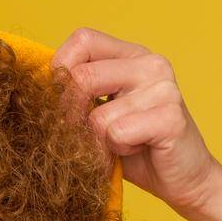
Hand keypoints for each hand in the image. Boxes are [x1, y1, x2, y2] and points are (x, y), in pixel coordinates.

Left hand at [51, 27, 221, 219]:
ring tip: (125, 143)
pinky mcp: (171, 117)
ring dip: (101, 141)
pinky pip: (117, 133)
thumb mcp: (100, 112)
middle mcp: (150, 63)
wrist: (184, 179)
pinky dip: (119, 150)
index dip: (61, 72)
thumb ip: (77, 93)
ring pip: (97, 116)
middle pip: (81, 77)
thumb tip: (37, 89)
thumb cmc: (136, 147)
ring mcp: (163, 88)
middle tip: (86, 136)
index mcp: (132, 55)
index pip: (82, 40)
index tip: (64, 103)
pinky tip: (139, 149)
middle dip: (72, 116)